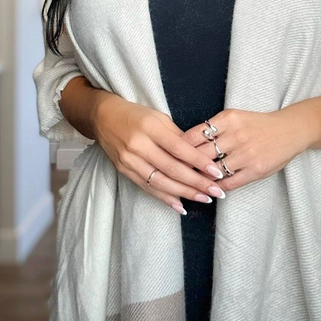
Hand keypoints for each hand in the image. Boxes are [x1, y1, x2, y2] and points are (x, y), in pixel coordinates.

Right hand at [92, 97, 226, 213]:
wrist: (103, 117)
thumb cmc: (136, 114)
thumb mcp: (158, 117)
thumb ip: (177, 136)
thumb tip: (198, 156)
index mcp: (150, 128)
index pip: (179, 148)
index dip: (199, 162)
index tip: (216, 172)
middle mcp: (139, 146)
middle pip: (172, 169)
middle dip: (197, 182)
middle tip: (217, 191)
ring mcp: (130, 161)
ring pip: (161, 182)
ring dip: (184, 193)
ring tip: (204, 199)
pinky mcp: (124, 171)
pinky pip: (147, 188)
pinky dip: (165, 199)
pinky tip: (181, 206)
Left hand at [179, 106, 312, 192]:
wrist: (290, 130)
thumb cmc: (258, 124)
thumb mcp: (235, 117)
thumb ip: (214, 128)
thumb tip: (186, 142)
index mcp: (228, 118)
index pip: (194, 134)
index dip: (180, 147)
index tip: (171, 155)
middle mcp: (236, 135)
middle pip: (200, 154)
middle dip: (186, 165)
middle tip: (174, 174)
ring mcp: (246, 153)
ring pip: (213, 170)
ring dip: (200, 179)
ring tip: (190, 184)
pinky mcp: (255, 169)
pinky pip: (230, 182)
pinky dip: (218, 187)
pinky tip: (212, 189)